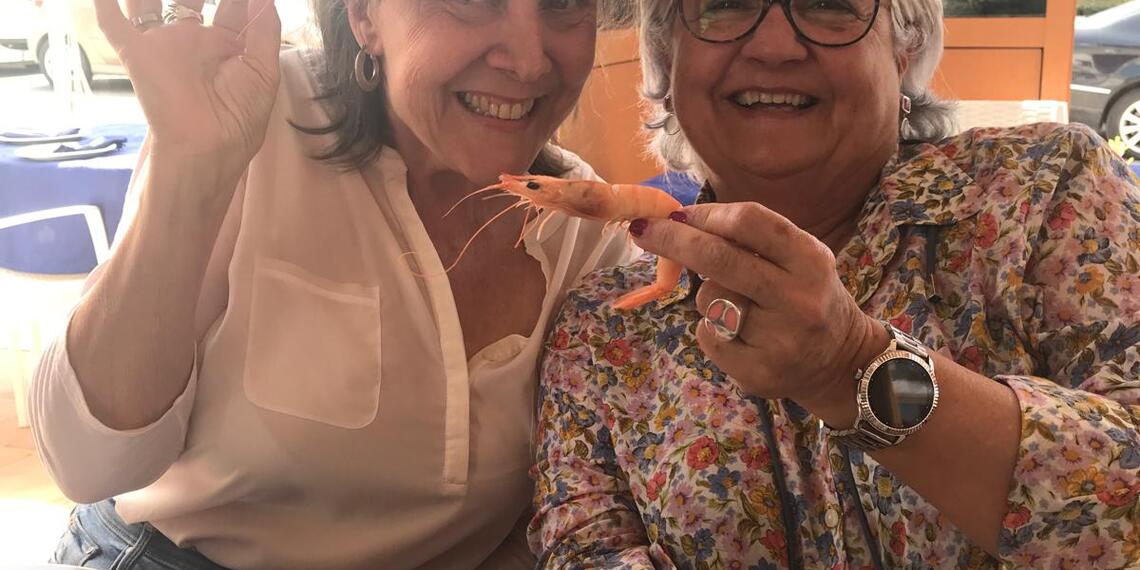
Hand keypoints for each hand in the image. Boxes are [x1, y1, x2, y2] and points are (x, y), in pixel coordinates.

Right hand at [95, 0, 280, 168]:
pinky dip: (105, 4)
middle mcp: (195, 41)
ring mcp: (165, 45)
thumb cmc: (239, 118)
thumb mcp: (263, 71)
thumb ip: (264, 30)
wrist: (206, 148)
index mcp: (227, 46)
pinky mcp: (139, 54)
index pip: (234, 4)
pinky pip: (114, 23)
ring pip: (152, 1)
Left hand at [631, 203, 887, 422]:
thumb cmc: (806, 297)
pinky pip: (708, 336)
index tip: (677, 214)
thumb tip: (681, 221)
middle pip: (719, 259)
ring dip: (707, 297)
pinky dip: (712, 331)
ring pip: (709, 300)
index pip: (750, 223)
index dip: (706, 214)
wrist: (841, 362)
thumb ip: (752, 241)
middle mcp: (799, 298)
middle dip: (674, 241)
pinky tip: (740, 336)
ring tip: (737, 307)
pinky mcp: (759, 372)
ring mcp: (779, 340)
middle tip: (644, 232)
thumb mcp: (799, 259)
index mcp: (810, 260)